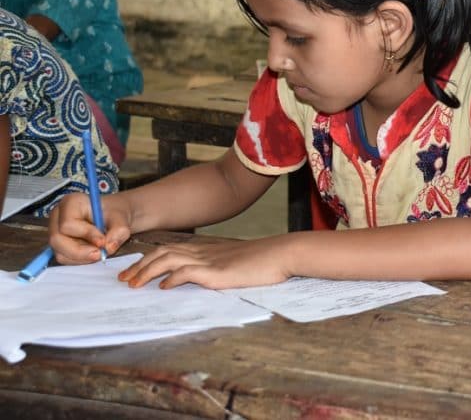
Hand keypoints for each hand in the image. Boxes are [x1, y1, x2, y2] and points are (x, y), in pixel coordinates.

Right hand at [49, 192, 131, 264]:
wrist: (114, 217)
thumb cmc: (114, 213)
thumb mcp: (121, 219)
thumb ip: (118, 231)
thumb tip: (108, 247)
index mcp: (71, 203)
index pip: (68, 224)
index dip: (85, 235)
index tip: (102, 241)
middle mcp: (58, 216)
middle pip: (57, 240)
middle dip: (80, 251)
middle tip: (100, 254)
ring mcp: (55, 231)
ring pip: (60, 253)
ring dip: (81, 257)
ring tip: (99, 251)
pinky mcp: (59, 244)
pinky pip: (64, 258)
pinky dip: (80, 260)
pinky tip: (93, 252)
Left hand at [118, 236, 292, 289]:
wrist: (281, 254)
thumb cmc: (261, 261)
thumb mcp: (233, 263)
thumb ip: (215, 268)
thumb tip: (198, 279)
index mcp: (205, 250)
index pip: (168, 250)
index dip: (148, 259)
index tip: (133, 271)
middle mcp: (202, 252)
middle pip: (162, 253)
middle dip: (139, 266)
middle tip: (123, 279)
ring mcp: (209, 260)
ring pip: (168, 260)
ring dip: (147, 272)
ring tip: (134, 285)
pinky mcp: (217, 271)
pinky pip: (188, 272)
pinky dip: (172, 278)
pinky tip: (164, 287)